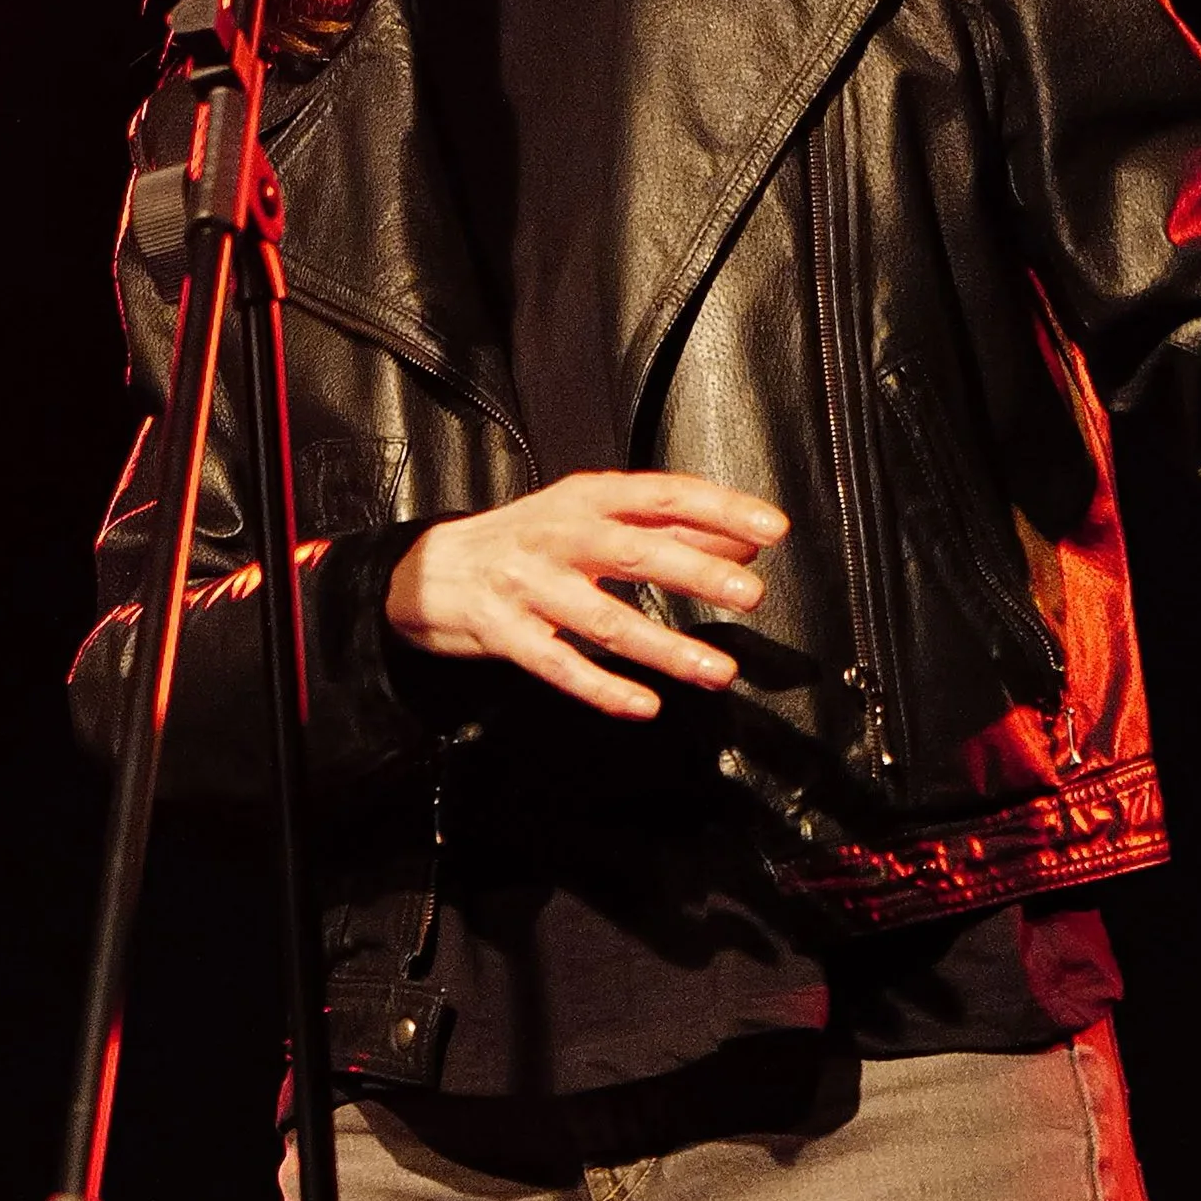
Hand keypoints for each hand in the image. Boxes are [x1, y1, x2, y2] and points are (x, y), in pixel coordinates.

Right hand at [384, 470, 787, 720]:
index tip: (771, 529)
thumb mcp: (590, 518)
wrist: (429, 570)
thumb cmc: (523, 541)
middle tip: (749, 594)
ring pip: (605, 619)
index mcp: (587, 500)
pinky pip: (560, 666)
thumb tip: (740, 546)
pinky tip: (644, 705)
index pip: (664, 496)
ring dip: (666, 648)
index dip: (719, 510)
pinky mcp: (507, 633)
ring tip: (718, 671)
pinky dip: (604, 689)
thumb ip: (666, 530)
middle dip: (697, 573)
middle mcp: (560, 536)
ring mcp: (530, 585)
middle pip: (635, 551)